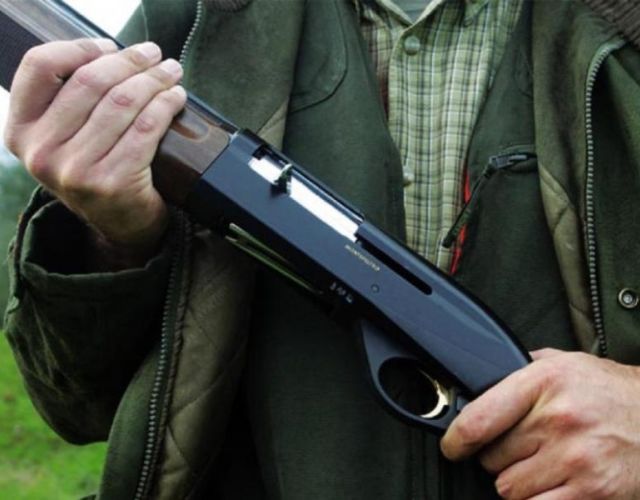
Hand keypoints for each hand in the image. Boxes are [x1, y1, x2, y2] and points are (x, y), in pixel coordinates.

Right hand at [4, 38, 187, 260]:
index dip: (78, 48)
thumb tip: (112, 53)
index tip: (110, 46)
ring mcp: (76, 170)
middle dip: (129, 61)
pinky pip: (146, 128)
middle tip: (153, 54)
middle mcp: (42, 151)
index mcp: (22, 131)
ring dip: (154, 80)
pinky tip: (176, 97)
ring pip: (122, 102)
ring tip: (171, 71)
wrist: (120, 226)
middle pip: (89, 80)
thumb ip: (70, 102)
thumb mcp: (65, 140)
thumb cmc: (97, 171)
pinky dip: (165, 106)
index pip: (39, 66)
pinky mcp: (112, 182)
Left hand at [441, 349, 639, 498]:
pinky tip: (553, 485)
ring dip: (518, 482)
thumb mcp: (565, 364)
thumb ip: (522, 369)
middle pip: (493, 457)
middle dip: (499, 456)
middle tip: (522, 448)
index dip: (456, 439)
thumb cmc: (611, 391)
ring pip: (510, 488)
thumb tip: (481, 381)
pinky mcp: (593, 491)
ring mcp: (576, 458)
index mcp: (545, 382)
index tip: (452, 447)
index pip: (480, 417)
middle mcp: (558, 419)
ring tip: (543, 464)